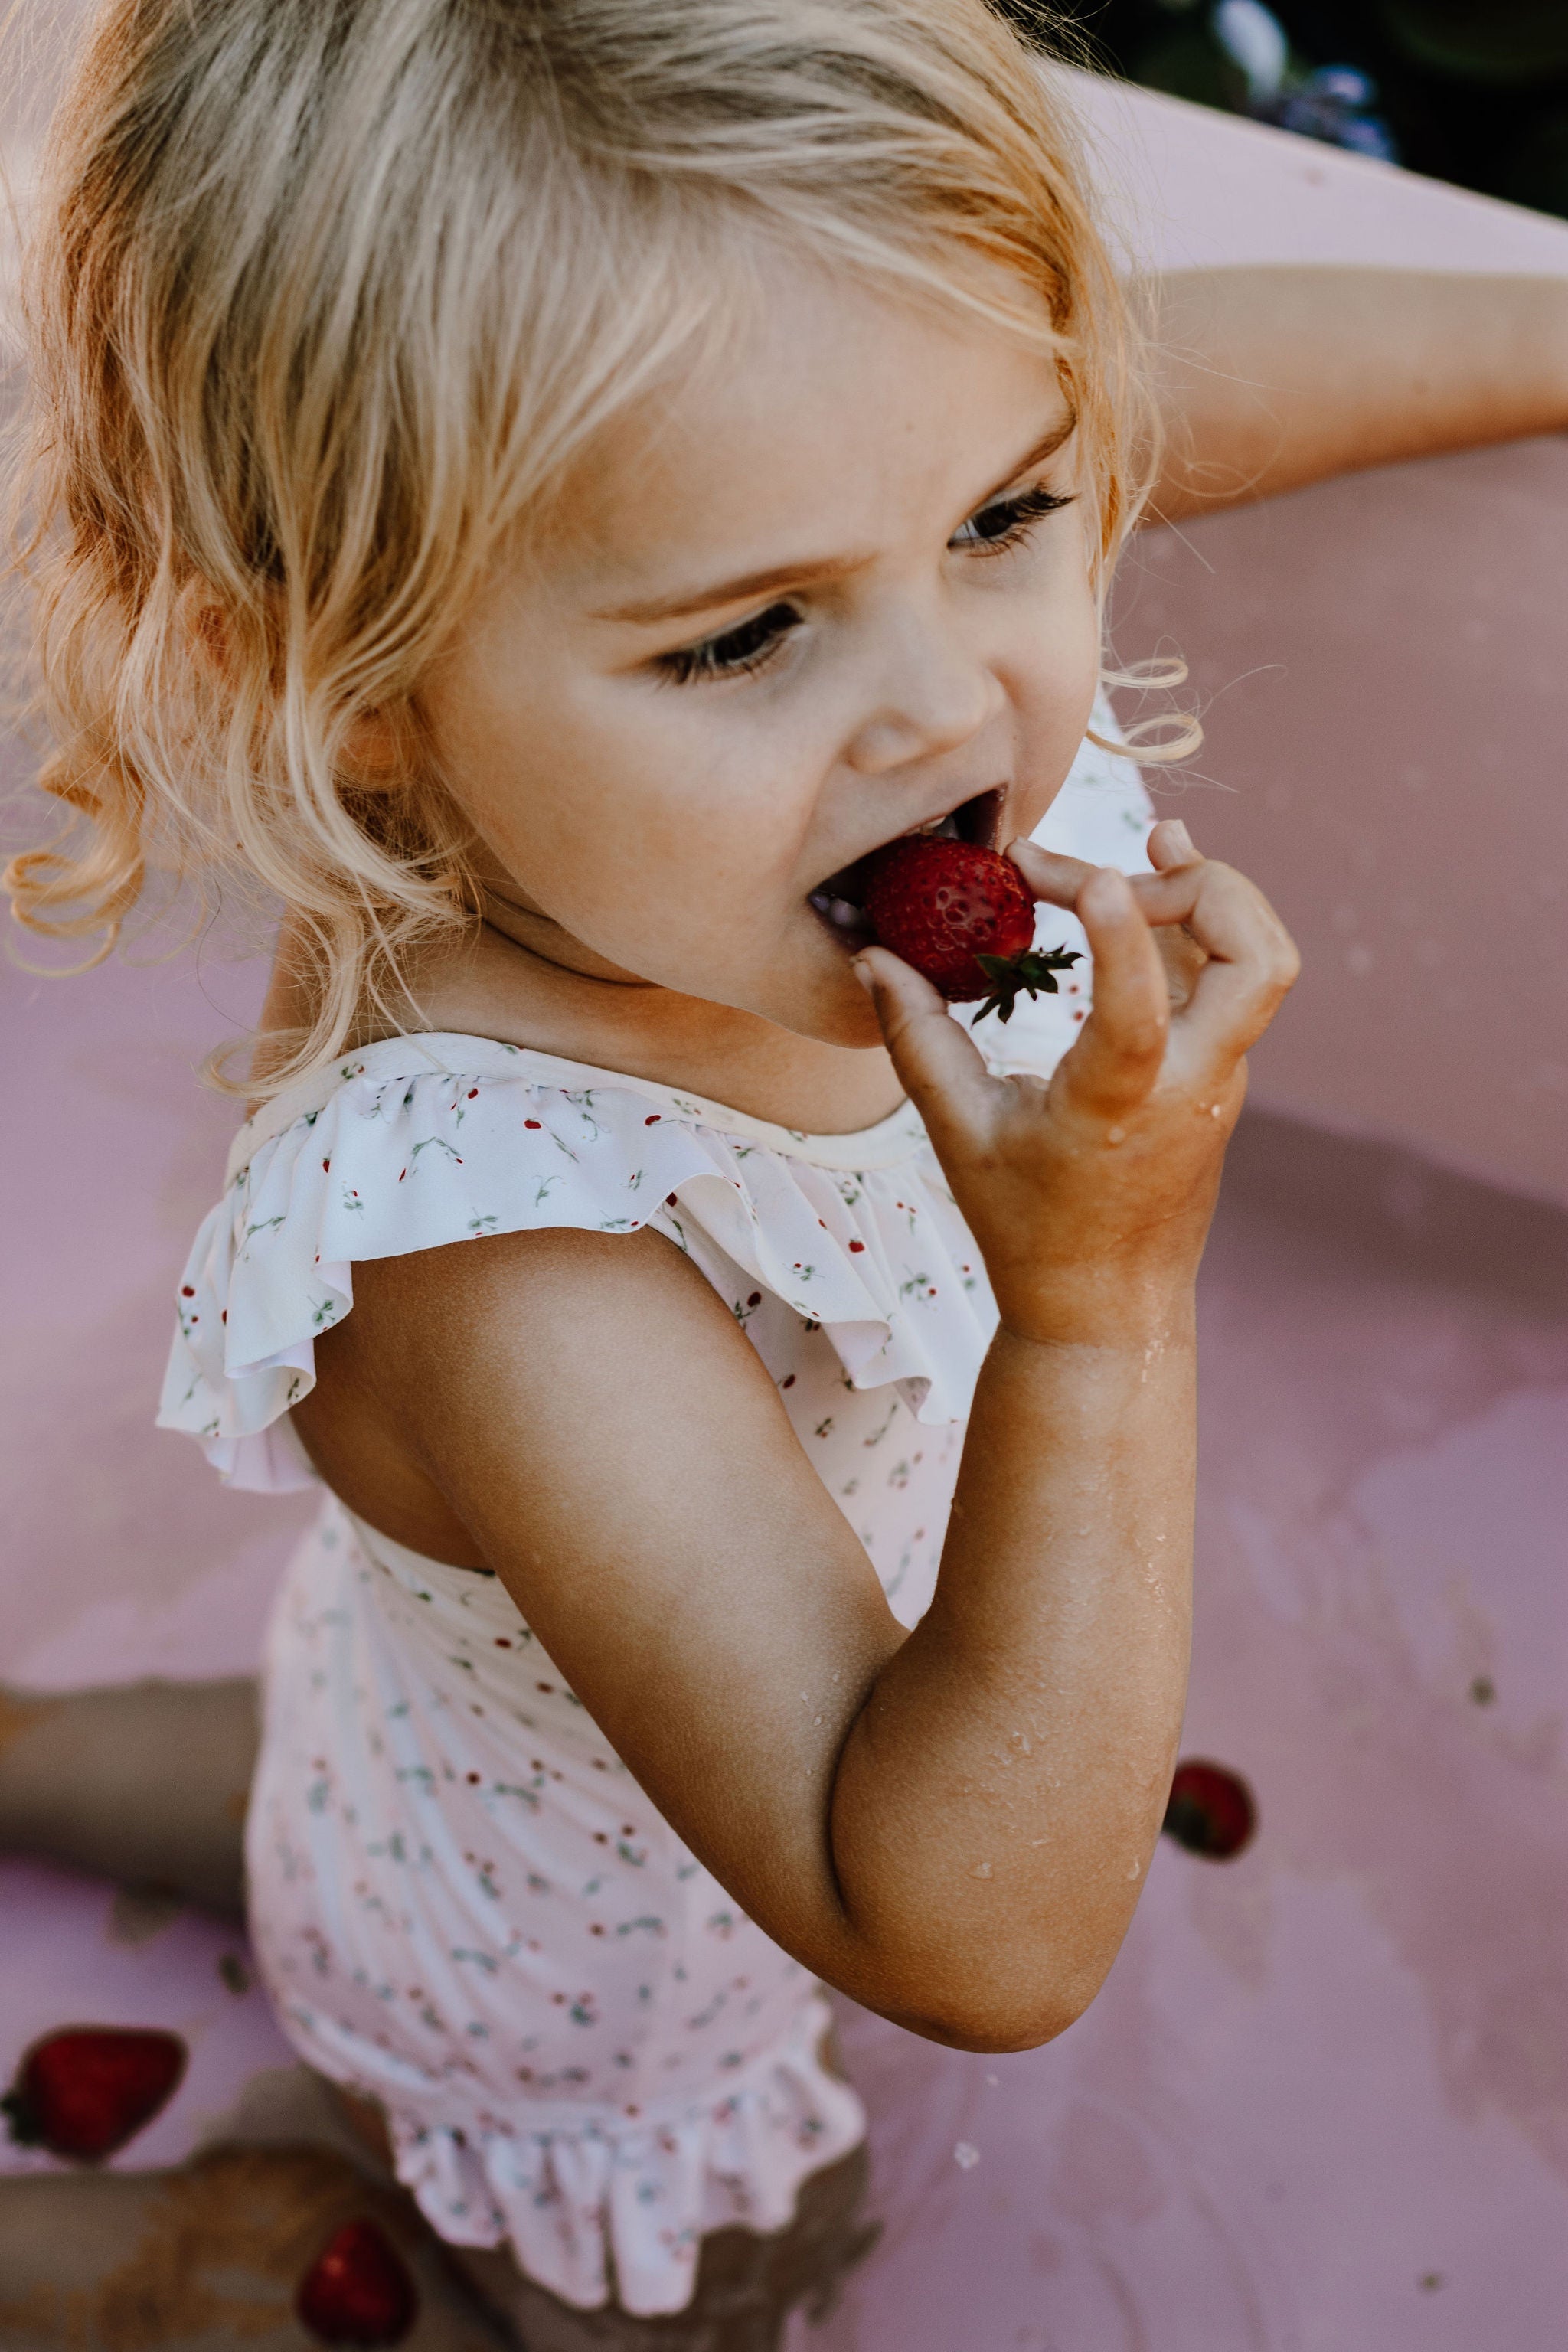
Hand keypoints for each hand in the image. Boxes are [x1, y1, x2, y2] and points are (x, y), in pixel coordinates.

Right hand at [853, 819, 1298, 1345]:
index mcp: (1118, 1105)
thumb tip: (873, 958)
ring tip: (1153, 848)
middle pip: (1257, 960)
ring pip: (1264, 961)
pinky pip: (1234, 980)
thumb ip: (917, 1038)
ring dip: (1215, 897)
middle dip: (1201, 888)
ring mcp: (1218, 1078)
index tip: (1085, 877)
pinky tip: (1154, 880)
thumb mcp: (958, 1134)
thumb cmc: (1028, 1228)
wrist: (1108, 1308)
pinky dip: (1204, 923)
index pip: (1139, 1007)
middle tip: (1112, 880)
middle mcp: (1188, 1085)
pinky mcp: (1220, 1074)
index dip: (1122, 931)